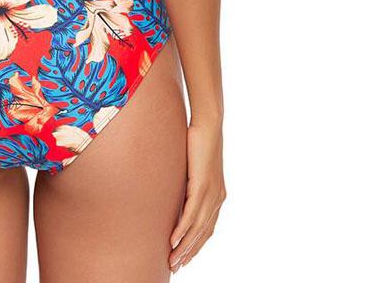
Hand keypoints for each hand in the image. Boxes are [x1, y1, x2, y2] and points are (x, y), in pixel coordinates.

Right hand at [169, 122, 225, 272]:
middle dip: (189, 252)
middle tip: (175, 266)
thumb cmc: (198, 140)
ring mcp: (212, 193)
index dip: (196, 245)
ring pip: (197, 228)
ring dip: (184, 247)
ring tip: (173, 260)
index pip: (207, 228)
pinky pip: (192, 213)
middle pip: (203, 233)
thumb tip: (174, 187)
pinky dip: (183, 230)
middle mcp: (217, 198)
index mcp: (217, 195)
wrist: (209, 124)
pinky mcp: (203, 186)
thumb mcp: (192, 166)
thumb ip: (187, 180)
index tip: (184, 257)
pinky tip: (173, 240)